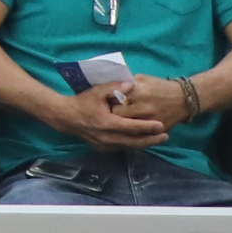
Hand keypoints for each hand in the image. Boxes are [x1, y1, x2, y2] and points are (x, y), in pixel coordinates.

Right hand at [55, 82, 176, 150]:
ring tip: (158, 139)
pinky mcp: (103, 148)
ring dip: (144, 143)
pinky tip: (142, 140)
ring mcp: (105, 145)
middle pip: (134, 141)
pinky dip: (133, 144)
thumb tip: (132, 84)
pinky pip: (122, 147)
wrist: (66, 117)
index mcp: (107, 123)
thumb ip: (114, 87)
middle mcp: (107, 137)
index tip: (161, 125)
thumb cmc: (82, 102)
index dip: (147, 127)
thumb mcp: (97, 91)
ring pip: (129, 146)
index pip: (132, 127)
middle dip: (151, 140)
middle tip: (165, 136)